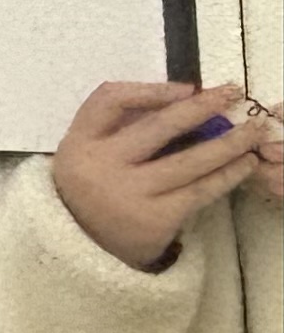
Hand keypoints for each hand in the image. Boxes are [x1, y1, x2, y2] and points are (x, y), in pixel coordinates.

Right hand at [51, 80, 281, 269]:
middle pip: (156, 127)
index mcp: (79, 142)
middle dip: (200, 108)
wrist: (86, 244)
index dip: (150, 90)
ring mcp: (129, 194)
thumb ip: (121, 123)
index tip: (188, 88)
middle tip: (232, 94)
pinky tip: (246, 164)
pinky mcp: (156, 219)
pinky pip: (200, 191)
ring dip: (228, 143)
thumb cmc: (96, 184)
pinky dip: (228, 175)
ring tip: (253, 131)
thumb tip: (186, 97)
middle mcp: (100, 165)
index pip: (109, 100)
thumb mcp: (89, 150)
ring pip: (189, 161)